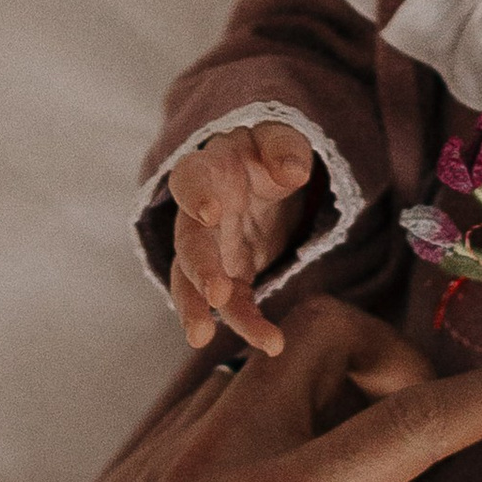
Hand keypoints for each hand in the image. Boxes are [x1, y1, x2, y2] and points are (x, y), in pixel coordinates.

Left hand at [0, 295, 481, 481]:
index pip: (413, 420)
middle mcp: (213, 457)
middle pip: (328, 332)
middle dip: (400, 362)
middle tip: (425, 443)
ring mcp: (163, 453)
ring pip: (268, 360)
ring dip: (335, 391)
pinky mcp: (133, 468)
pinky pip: (218, 400)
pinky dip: (276, 419)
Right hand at [167, 123, 318, 357]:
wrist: (264, 177)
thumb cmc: (264, 152)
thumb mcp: (280, 138)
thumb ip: (283, 148)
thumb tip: (292, 172)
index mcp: (208, 172)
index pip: (190, 180)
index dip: (195, 196)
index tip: (208, 212)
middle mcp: (198, 216)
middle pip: (189, 243)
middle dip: (198, 268)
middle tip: (214, 292)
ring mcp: (210, 251)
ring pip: (193, 284)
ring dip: (197, 310)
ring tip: (201, 338)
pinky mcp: (229, 277)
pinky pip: (233, 304)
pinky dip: (247, 324)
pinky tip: (270, 343)